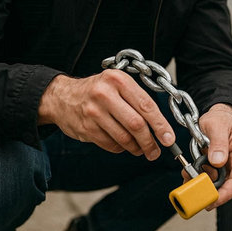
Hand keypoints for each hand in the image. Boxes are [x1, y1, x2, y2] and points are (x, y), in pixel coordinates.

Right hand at [38, 71, 174, 160]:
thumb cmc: (97, 91)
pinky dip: (122, 148)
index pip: (146, 105)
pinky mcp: (86, 128)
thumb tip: (160, 126)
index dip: (161, 124)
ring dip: (137, 148)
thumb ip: (137, 100)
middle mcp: (105, 94)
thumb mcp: (117, 84)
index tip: (169, 139)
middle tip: (156, 151)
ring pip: (124, 138)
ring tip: (141, 149)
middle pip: (136, 124)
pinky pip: (112, 145)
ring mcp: (94, 112)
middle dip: (150, 141)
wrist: (62, 97)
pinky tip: (123, 144)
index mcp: (118, 79)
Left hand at [199, 103, 231, 208]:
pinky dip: (197, 177)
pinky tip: (188, 174)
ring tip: (189, 177)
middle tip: (195, 192)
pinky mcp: (216, 168)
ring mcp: (226, 167)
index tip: (212, 199)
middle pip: (227, 186)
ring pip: (215, 183)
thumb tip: (217, 161)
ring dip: (201, 183)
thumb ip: (218, 143)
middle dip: (210, 190)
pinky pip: (207, 177)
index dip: (226, 193)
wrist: (218, 115)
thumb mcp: (218, 125)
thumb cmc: (222, 119)